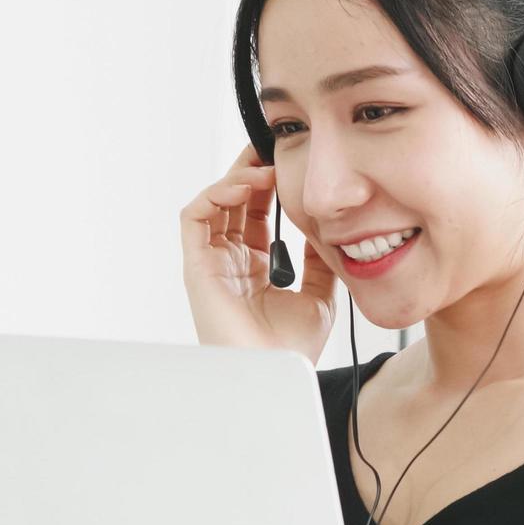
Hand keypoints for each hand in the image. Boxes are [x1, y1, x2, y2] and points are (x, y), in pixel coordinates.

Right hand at [178, 142, 340, 364]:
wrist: (277, 377)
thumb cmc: (293, 350)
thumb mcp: (319, 295)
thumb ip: (320, 261)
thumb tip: (329, 226)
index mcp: (252, 269)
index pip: (253, 213)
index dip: (267, 185)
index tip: (289, 161)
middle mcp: (227, 263)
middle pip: (230, 202)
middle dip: (250, 171)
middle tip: (273, 146)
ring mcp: (210, 264)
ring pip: (211, 203)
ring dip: (235, 178)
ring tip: (264, 167)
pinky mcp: (196, 268)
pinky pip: (193, 218)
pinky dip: (215, 194)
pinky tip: (244, 186)